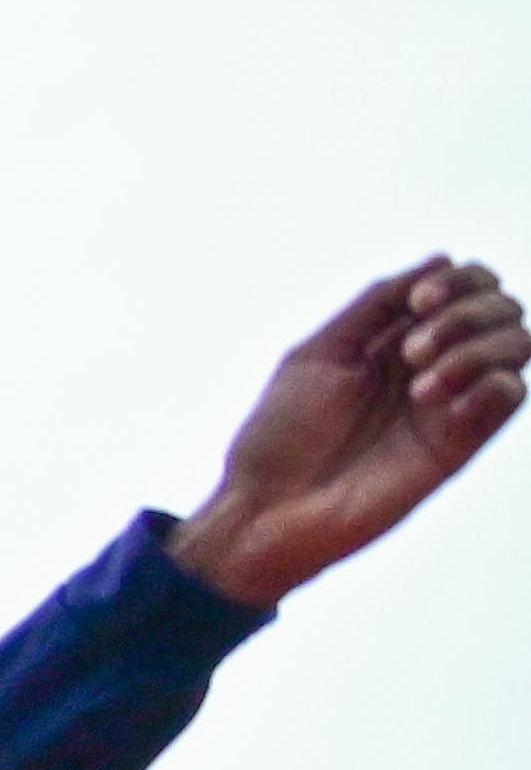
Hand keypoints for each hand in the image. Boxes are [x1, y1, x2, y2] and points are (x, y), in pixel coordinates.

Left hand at [179, 254, 521, 608]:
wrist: (264, 511)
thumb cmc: (277, 436)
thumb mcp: (317, 353)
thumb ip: (376, 304)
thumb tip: (441, 259)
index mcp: (396, 340)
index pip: (467, 286)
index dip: (458, 279)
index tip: (416, 301)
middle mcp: (432, 366)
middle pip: (501, 307)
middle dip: (467, 310)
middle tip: (412, 350)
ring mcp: (449, 404)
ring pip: (517, 344)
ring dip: (477, 346)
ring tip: (421, 383)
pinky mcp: (458, 444)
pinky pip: (512, 395)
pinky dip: (490, 383)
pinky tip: (440, 403)